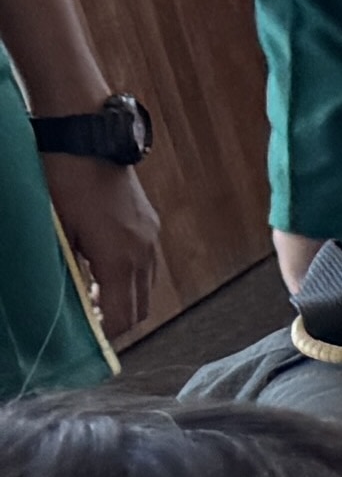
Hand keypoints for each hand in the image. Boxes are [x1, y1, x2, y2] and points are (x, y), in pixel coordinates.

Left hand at [44, 154, 154, 339]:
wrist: (86, 132)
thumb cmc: (62, 177)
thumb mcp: (55, 229)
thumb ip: (65, 271)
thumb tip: (65, 304)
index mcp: (119, 258)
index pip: (121, 317)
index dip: (104, 337)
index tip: (86, 344)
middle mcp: (144, 253)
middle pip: (139, 310)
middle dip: (115, 323)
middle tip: (86, 326)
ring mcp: (150, 238)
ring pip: (145, 289)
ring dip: (122, 300)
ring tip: (90, 298)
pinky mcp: (149, 225)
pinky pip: (146, 267)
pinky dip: (127, 279)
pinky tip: (101, 270)